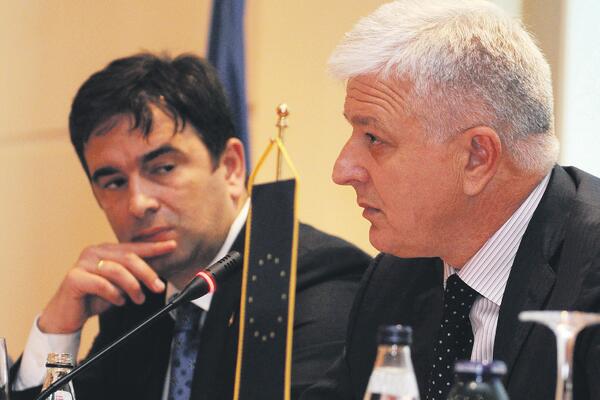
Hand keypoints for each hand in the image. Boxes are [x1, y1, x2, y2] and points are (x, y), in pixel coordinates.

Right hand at [38, 240, 176, 333]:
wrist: (67, 315)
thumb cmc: (95, 298)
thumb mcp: (120, 285)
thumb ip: (135, 276)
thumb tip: (159, 273)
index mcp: (106, 250)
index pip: (134, 247)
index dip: (154, 247)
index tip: (172, 246)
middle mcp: (94, 252)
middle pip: (128, 258)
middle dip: (147, 273)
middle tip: (158, 287)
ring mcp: (83, 263)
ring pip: (116, 270)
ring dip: (132, 287)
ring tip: (138, 299)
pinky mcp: (74, 278)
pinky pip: (101, 284)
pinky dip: (114, 294)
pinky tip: (119, 301)